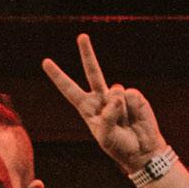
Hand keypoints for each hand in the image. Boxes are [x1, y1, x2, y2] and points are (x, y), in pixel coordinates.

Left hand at [44, 33, 167, 172]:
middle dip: (87, 53)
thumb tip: (117, 94)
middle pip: (92, 71)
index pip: (69, 89)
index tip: (45, 62)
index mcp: (88, 108)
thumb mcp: (106, 137)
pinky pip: (130, 96)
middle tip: (82, 36)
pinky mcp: (134, 97)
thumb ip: (109, 117)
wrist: (143, 151)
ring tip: (126, 124)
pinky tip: (135, 118)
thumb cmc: (120, 147)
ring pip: (115, 91)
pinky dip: (132, 109)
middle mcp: (101, 98)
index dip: (58, 76)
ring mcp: (118, 96)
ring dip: (121, 110)